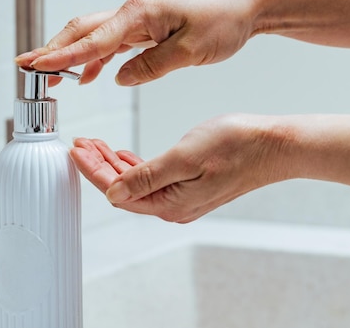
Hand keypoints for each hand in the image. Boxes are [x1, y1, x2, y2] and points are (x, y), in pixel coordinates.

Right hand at [15, 0, 263, 85]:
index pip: (92, 39)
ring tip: (46, 75)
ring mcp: (138, 21)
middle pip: (82, 31)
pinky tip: (87, 76)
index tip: (35, 67)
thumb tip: (120, 78)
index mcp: (139, 15)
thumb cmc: (223, 19)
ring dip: (68, 54)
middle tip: (25, 68)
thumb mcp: (190, 50)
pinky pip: (111, 44)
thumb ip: (151, 66)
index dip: (61, 56)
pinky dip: (94, 59)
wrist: (246, 4)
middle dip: (51, 49)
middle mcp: (133, 14)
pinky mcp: (147, 29)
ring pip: (92, 37)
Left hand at [70, 114, 291, 222]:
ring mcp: (183, 198)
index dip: (92, 170)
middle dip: (98, 166)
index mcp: (170, 203)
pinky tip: (125, 155)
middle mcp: (174, 206)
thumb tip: (111, 192)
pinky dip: (135, 165)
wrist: (274, 146)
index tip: (75, 151)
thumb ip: (146, 177)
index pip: (117, 190)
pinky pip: (153, 179)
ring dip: (114, 164)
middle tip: (81, 144)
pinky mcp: (192, 187)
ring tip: (96, 145)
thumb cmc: (236, 146)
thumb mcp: (184, 157)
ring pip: (137, 182)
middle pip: (124, 188)